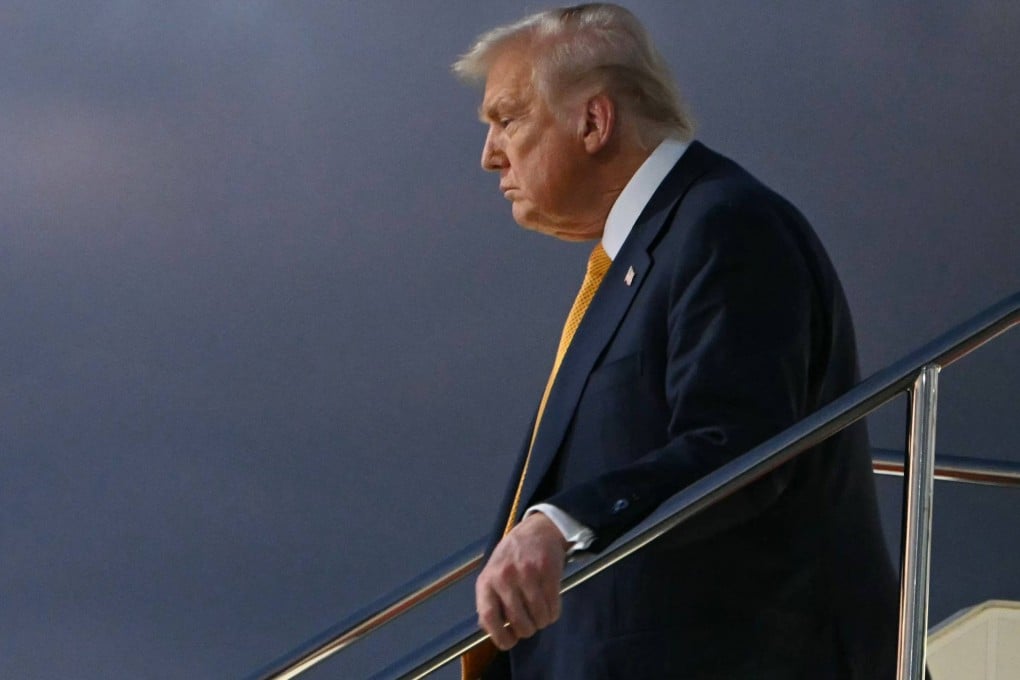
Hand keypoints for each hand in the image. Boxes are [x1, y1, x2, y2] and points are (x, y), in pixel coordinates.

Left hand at [475, 513, 567, 649]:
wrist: (537, 530)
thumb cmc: (511, 557)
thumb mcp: (492, 574)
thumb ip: (489, 600)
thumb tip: (490, 631)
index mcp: (487, 580)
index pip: (489, 617)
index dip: (500, 637)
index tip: (510, 641)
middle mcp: (505, 577)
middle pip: (519, 621)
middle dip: (527, 630)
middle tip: (530, 625)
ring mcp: (527, 573)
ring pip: (539, 617)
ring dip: (542, 621)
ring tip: (541, 614)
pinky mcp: (547, 572)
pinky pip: (553, 606)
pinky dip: (554, 613)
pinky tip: (551, 605)